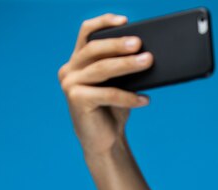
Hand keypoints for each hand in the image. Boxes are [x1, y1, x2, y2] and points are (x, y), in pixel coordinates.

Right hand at [58, 13, 152, 157]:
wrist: (105, 140)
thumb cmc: (113, 109)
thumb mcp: (119, 84)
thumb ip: (123, 68)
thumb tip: (146, 54)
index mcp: (78, 61)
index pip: (87, 34)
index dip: (103, 23)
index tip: (124, 20)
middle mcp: (69, 69)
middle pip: (95, 49)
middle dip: (119, 44)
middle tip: (140, 44)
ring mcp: (70, 84)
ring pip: (102, 69)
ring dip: (127, 65)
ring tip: (148, 61)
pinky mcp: (76, 100)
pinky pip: (107, 94)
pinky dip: (129, 96)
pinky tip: (145, 99)